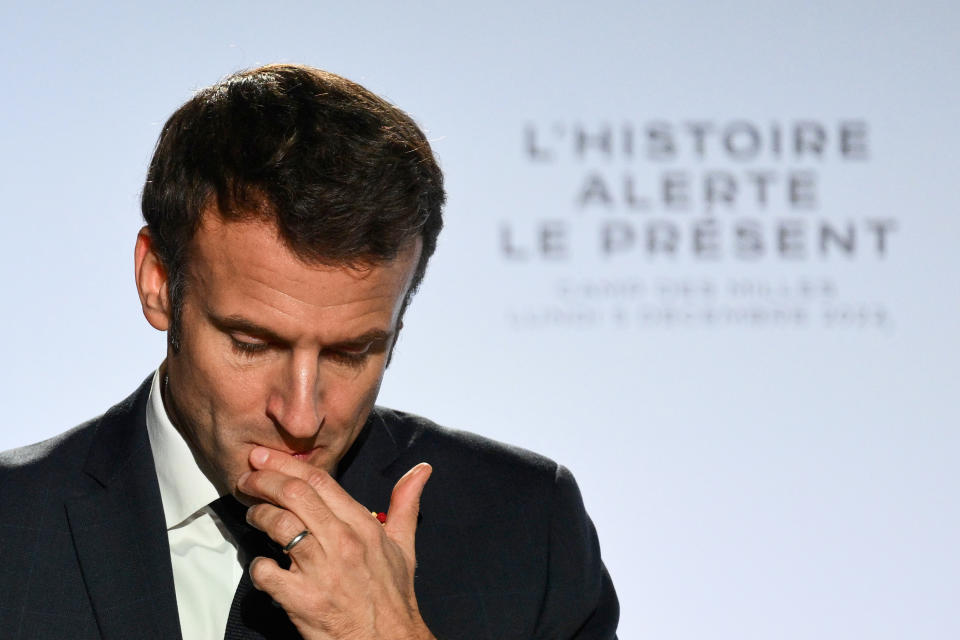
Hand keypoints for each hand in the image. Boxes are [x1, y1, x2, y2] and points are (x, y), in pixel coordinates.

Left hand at [238, 446, 435, 639]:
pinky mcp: (302, 599)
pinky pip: (266, 572)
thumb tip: (421, 471)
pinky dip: (258, 565)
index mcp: (362, 526)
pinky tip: (262, 565)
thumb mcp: (403, 546)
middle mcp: (342, 542)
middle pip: (294, 495)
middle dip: (263, 480)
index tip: (265, 457)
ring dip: (258, 515)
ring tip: (252, 514)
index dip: (286, 464)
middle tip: (247, 477)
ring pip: (279, 525)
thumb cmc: (392, 597)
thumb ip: (405, 503)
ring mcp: (321, 570)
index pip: (319, 481)